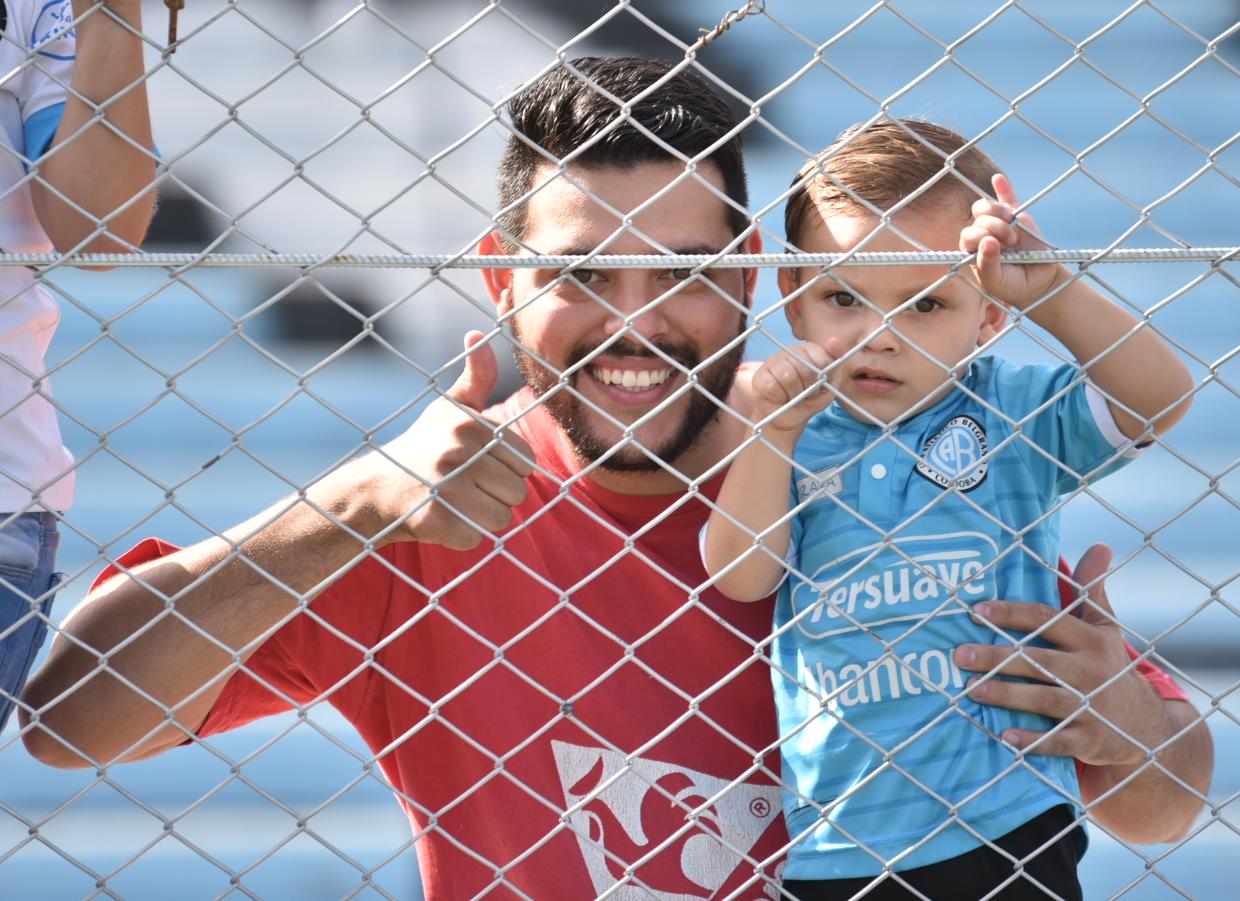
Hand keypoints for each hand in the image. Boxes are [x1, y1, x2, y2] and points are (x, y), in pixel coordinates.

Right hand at [334, 331, 534, 550]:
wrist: (373, 489)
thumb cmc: (421, 447)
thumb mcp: (448, 408)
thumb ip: (476, 377)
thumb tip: (479, 334)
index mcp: (470, 425)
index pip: (526, 461)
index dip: (506, 468)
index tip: (478, 465)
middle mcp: (458, 452)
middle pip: (518, 492)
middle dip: (496, 495)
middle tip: (464, 487)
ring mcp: (445, 487)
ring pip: (502, 518)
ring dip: (481, 517)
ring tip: (454, 503)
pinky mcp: (434, 521)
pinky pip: (477, 538)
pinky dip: (462, 536)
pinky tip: (441, 520)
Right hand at [749, 339, 842, 434]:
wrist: (788, 418)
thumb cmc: (809, 399)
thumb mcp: (829, 386)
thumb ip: (834, 365)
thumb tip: (835, 341)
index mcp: (810, 349)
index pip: (822, 359)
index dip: (822, 379)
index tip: (820, 387)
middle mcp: (791, 350)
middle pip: (806, 369)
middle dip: (809, 389)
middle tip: (805, 395)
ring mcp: (773, 361)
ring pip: (788, 377)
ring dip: (794, 395)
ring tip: (793, 398)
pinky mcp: (760, 376)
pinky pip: (772, 387)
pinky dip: (779, 398)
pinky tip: (780, 398)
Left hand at [953, 544, 1166, 766]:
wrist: (1150, 727)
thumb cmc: (1110, 667)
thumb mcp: (1106, 629)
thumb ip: (1094, 590)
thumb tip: (1100, 546)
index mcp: (1091, 640)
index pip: (1046, 620)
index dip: (1011, 614)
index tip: (976, 612)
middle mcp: (1092, 671)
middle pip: (1038, 661)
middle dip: (997, 658)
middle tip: (959, 655)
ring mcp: (1092, 708)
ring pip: (1044, 700)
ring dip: (1007, 696)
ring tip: (971, 690)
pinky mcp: (1091, 740)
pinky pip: (1059, 742)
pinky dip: (1034, 740)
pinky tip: (1005, 738)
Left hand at [960, 173, 1063, 310]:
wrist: (1038, 282)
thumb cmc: (1010, 285)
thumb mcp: (995, 281)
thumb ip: (987, 264)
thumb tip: (987, 241)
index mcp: (972, 249)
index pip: (968, 234)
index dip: (981, 236)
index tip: (998, 246)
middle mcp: (983, 233)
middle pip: (979, 218)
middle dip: (994, 227)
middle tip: (1011, 241)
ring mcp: (1000, 223)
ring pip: (989, 207)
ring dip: (999, 213)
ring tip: (1013, 229)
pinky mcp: (1018, 216)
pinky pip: (1008, 198)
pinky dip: (1003, 188)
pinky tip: (998, 179)